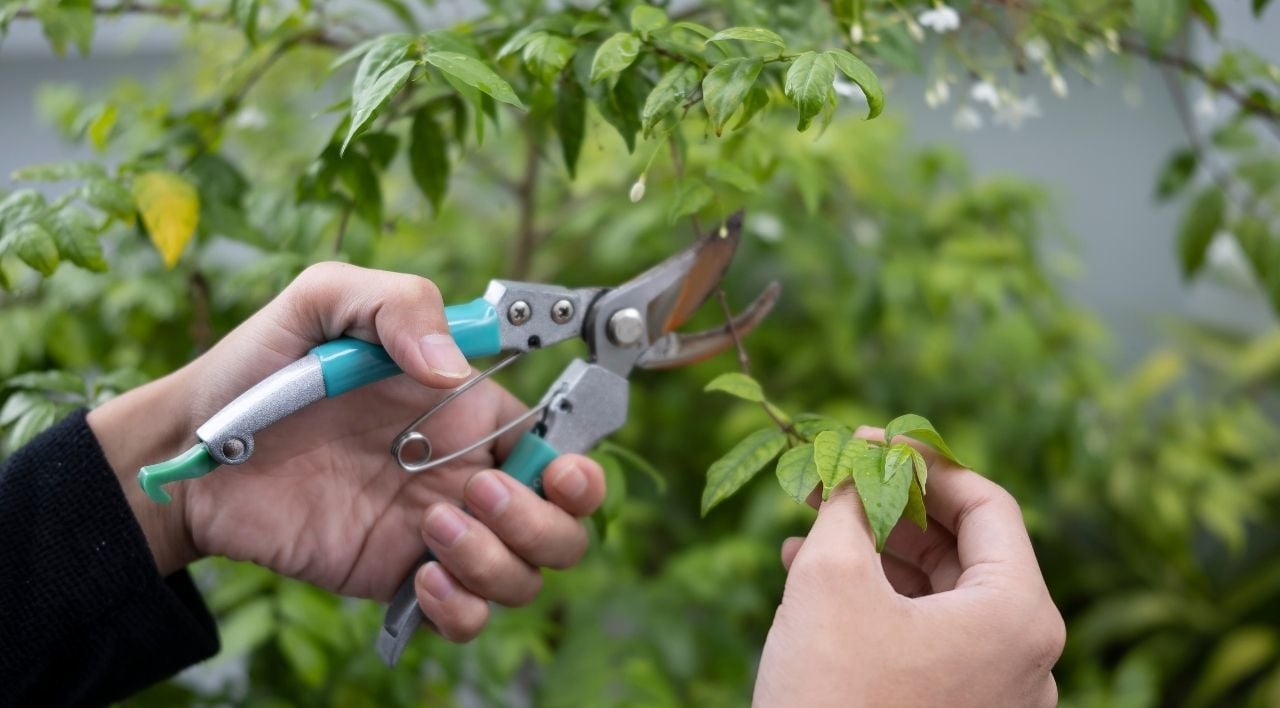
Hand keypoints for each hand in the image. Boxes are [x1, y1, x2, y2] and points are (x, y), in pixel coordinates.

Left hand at [88, 262, 605, 640]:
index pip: (562, 448)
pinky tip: (417, 577)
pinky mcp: (398, 578)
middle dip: (542, 522)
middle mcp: (467, 474)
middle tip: (471, 496)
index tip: (556, 470)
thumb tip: (453, 370)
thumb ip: (398, 307)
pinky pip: (467, 618)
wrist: (193, 449)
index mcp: (471, 411)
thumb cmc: (263, 365)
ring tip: (431, 533)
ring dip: (498, 564)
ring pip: (526, 577)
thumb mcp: (326, 301)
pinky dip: (462, 610)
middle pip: (564, 526)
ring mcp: (437, 532)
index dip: (580, 469)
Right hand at [754, 426, 1063, 706]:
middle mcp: (1024, 656)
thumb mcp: (832, 579)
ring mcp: (994, 693)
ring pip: (937, 595)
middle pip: (963, 550)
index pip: (987, 504)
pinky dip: (876, 603)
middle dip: (891, 508)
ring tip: (810, 528)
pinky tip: (812, 578)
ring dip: (873, 553)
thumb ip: (852, 505)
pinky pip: (925, 639)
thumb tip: (858, 458)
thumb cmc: (831, 694)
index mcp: (1018, 615)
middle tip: (834, 480)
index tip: (870, 441)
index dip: (925, 462)